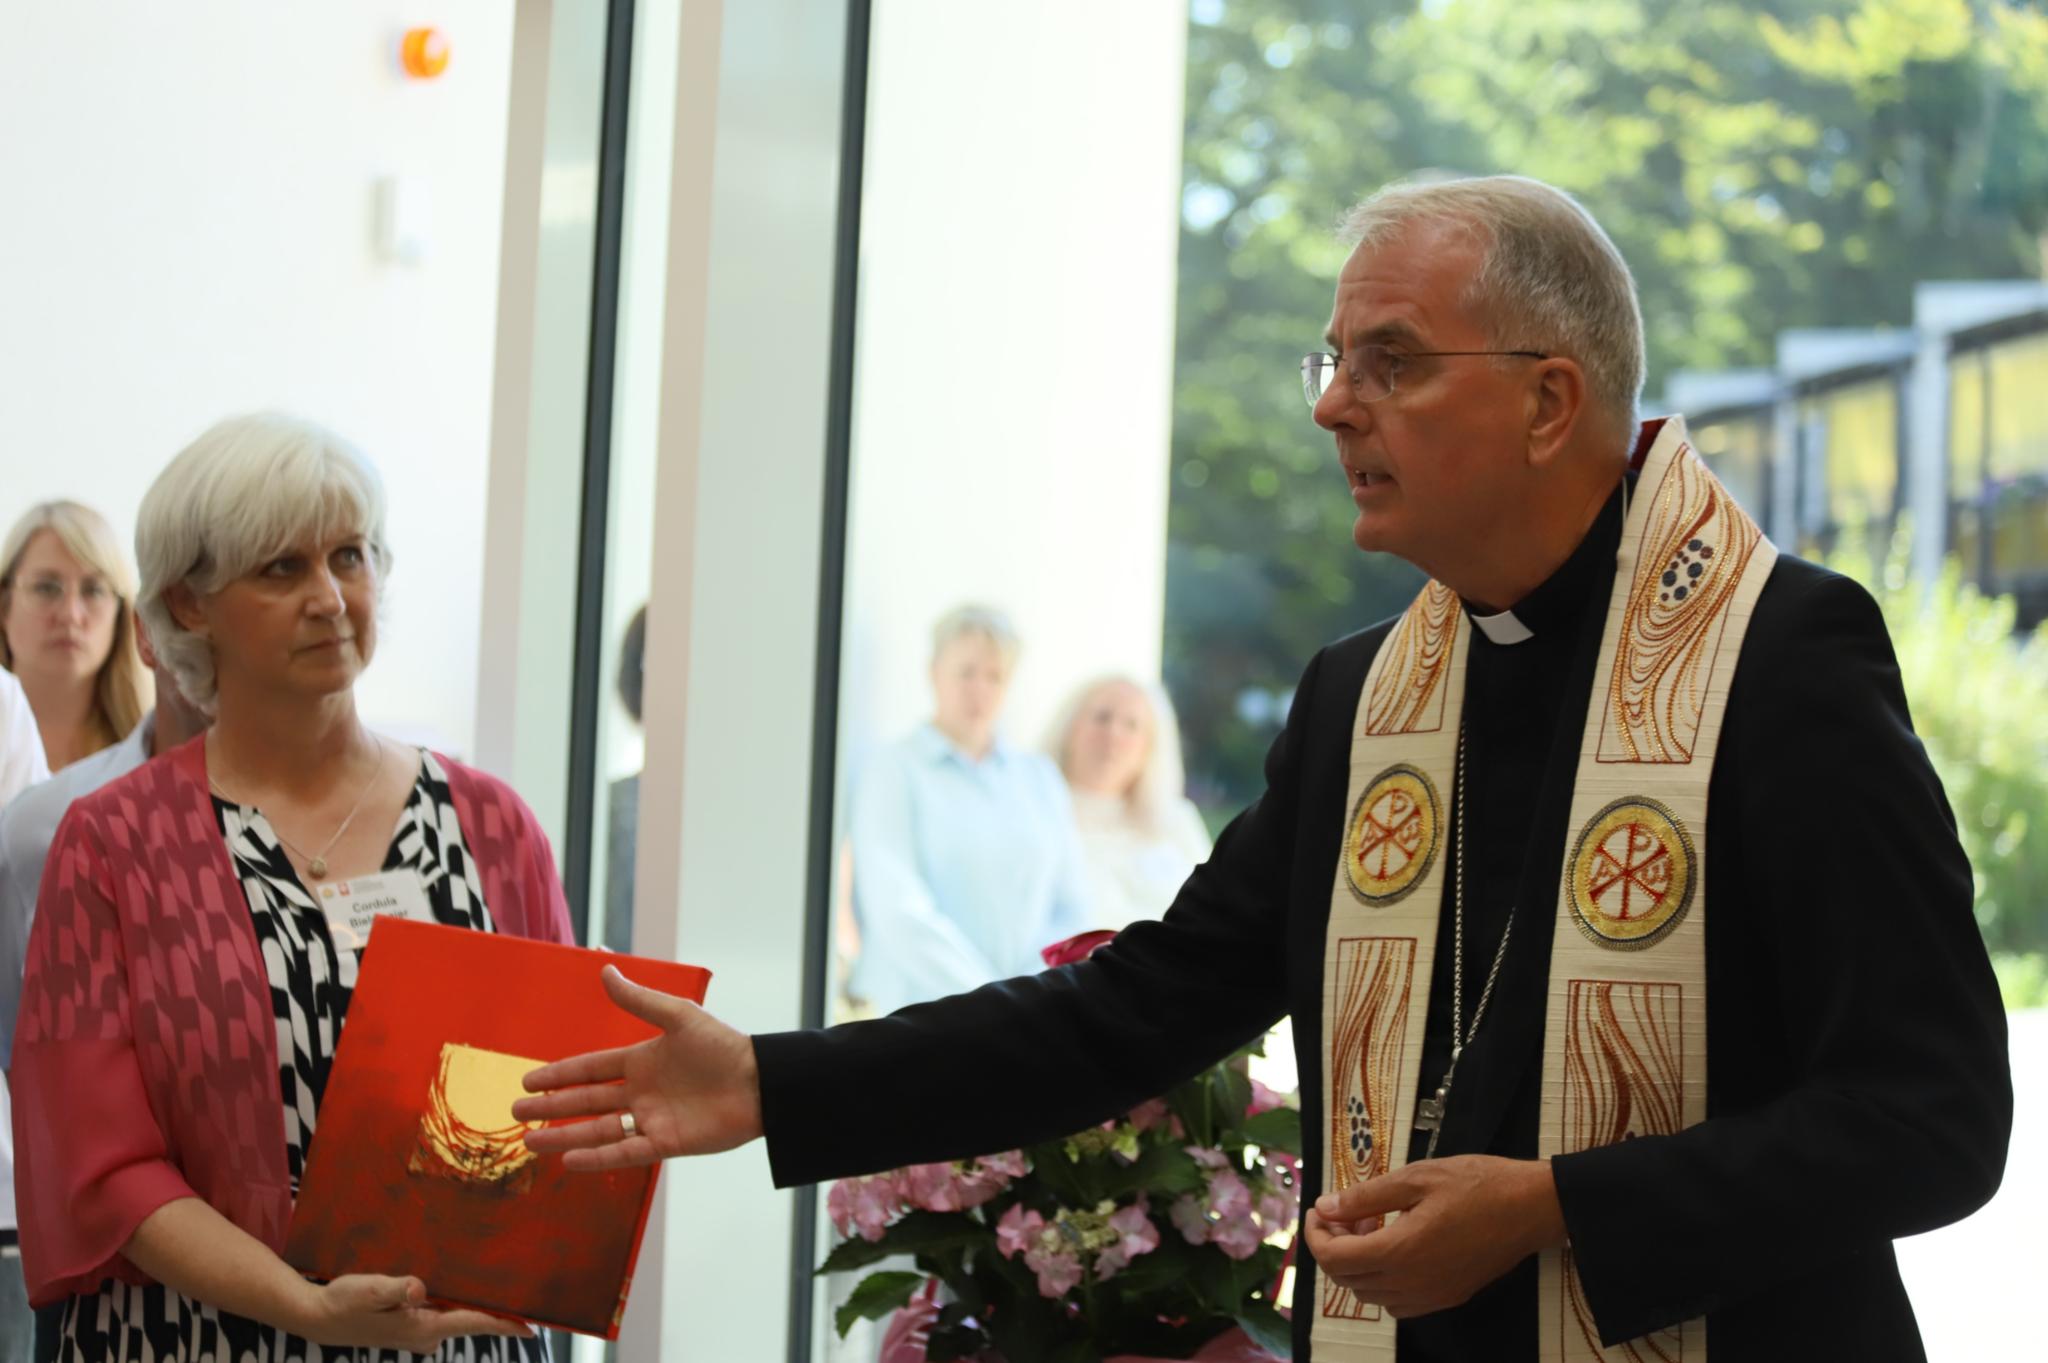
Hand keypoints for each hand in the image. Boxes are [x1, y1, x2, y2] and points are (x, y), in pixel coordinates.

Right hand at [293, 1274, 533, 1350]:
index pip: (473, 1323)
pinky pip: (444, 1312)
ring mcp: (420, 1332)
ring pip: (458, 1316)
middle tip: (529, 1297)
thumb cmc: (344, 1302)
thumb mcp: (369, 1290)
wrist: (319, 1316)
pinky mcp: (412, 1325)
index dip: (504, 1324)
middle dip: (498, 1311)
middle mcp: (427, 1334)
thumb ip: (396, 1288)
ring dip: (478, 1304)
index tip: (532, 1327)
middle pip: (472, 1321)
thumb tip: (419, 1288)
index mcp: (423, 1328)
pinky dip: (459, 1302)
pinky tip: (467, 1287)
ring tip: (506, 1288)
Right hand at [514, 963, 763, 1169]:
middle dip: (551, 1108)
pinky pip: (625, 1152)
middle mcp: (641, 1092)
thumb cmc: (723, 1046)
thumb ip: (639, 1000)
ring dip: (564, 1136)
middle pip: (586, 1102)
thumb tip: (605, 970)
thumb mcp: (678, 1017)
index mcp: (642, 1061)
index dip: (559, 1074)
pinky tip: (569, 1161)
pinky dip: (597, 1157)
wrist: (761, 1082)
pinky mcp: (667, 1144)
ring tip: (528, 1143)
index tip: (528, 1078)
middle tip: (516, 1111)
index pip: (590, 1069)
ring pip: (598, 1130)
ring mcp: (652, 1119)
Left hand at [1303, 1156, 1565, 1318]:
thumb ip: (1365, 1197)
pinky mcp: (1448, 1297)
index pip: (1334, 1258)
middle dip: (1334, 1245)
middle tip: (1345, 1212)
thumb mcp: (1415, 1178)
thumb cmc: (1476, 1184)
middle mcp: (1412, 1284)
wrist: (1530, 1207)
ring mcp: (1431, 1296)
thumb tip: (1326, 1207)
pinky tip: (1396, 1247)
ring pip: (1371, 1294)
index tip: (1318, 1210)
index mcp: (1400, 1252)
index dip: (1315, 1234)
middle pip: (1347, 1280)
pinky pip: (1398, 1302)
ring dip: (1359, 1263)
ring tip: (1373, 1225)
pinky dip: (1383, 1280)